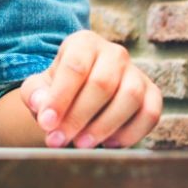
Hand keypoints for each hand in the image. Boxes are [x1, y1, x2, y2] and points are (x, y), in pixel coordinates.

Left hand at [18, 30, 161, 148]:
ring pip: (129, 98)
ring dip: (104, 126)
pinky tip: (107, 144)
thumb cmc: (59, 88)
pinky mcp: (152, 94)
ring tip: (81, 144)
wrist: (83, 92)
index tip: (46, 124)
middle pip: (103, 83)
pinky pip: (150, 114)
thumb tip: (41, 105)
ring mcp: (136, 73)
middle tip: (60, 140)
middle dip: (79, 117)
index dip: (60, 98)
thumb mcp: (39, 86)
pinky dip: (130, 133)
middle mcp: (114, 53)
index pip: (75, 67)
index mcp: (84, 43)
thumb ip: (34, 93)